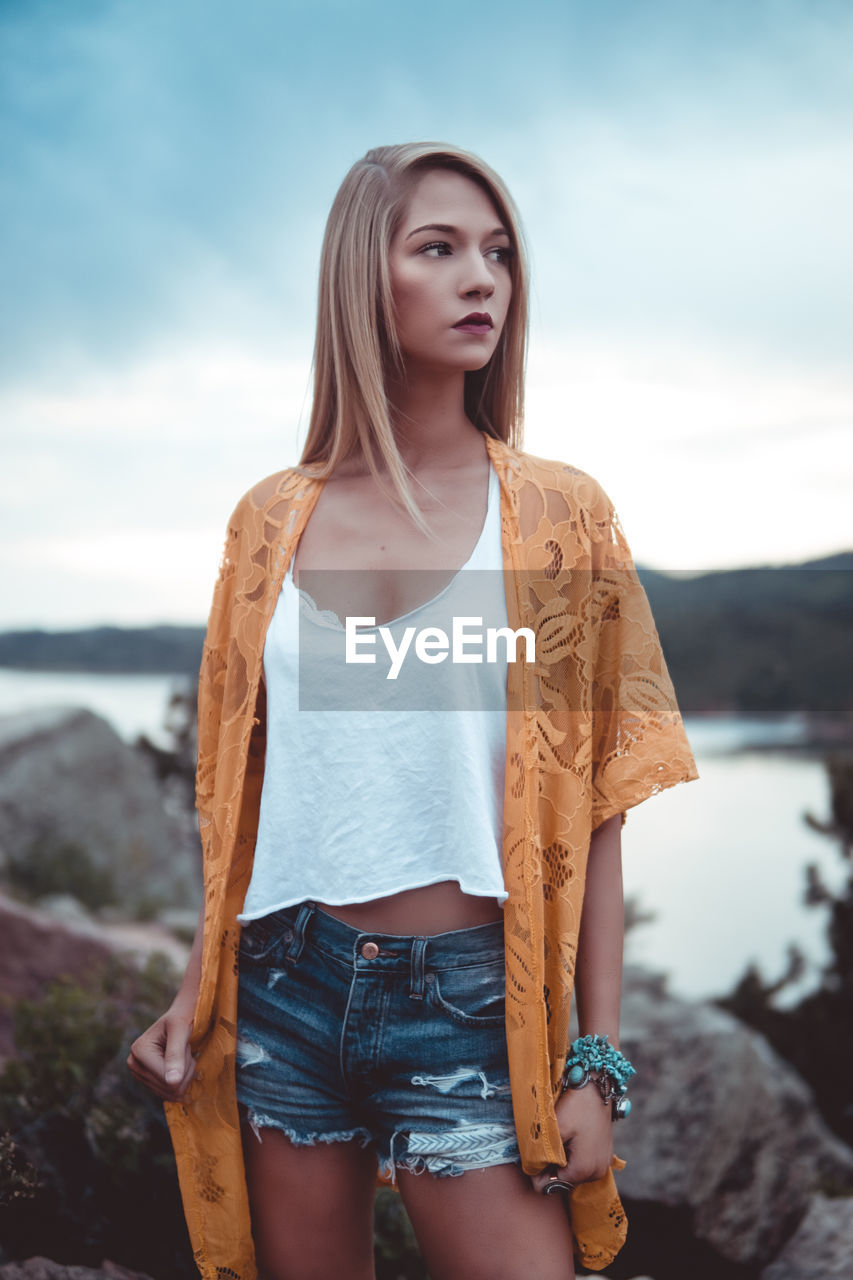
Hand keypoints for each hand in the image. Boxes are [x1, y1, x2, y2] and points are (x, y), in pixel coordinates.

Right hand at [126, 1004, 195, 1101]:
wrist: (181, 1014)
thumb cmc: (182, 1017)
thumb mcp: (181, 1030)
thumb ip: (175, 1055)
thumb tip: (172, 1083)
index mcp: (138, 1051)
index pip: (167, 1078)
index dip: (184, 1066)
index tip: (185, 1045)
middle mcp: (134, 1064)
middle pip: (168, 1087)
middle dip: (185, 1070)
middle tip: (185, 1049)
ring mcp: (139, 1073)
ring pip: (171, 1092)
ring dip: (185, 1074)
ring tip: (182, 1053)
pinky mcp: (147, 1079)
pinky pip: (170, 1092)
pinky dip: (181, 1079)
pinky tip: (180, 1062)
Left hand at [531, 1077, 614, 1194]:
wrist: (598, 1087)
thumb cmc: (576, 1106)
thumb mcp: (555, 1129)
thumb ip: (542, 1157)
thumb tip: (533, 1175)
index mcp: (584, 1169)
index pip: (552, 1185)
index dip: (538, 1173)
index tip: (533, 1154)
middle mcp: (597, 1173)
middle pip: (564, 1181)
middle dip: (551, 1167)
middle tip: (546, 1142)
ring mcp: (603, 1165)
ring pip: (573, 1173)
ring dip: (563, 1161)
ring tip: (559, 1139)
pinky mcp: (605, 1156)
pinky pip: (584, 1165)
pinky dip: (574, 1156)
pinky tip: (570, 1138)